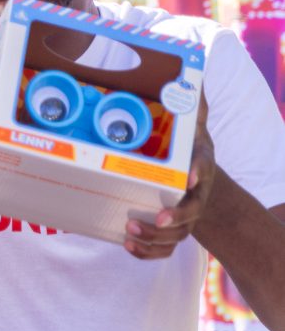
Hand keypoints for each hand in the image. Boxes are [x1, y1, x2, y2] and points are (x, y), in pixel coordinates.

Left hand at [125, 96, 212, 259]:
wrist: (198, 180)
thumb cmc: (189, 150)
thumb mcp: (193, 127)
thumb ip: (191, 107)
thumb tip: (195, 77)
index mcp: (199, 168)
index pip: (203, 172)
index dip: (196, 175)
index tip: (188, 177)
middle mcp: (195, 196)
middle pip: (191, 213)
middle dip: (174, 218)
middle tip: (151, 219)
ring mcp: (184, 217)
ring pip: (177, 236)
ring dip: (154, 240)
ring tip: (129, 232)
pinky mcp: (171, 231)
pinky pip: (165, 250)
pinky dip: (148, 253)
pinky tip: (128, 246)